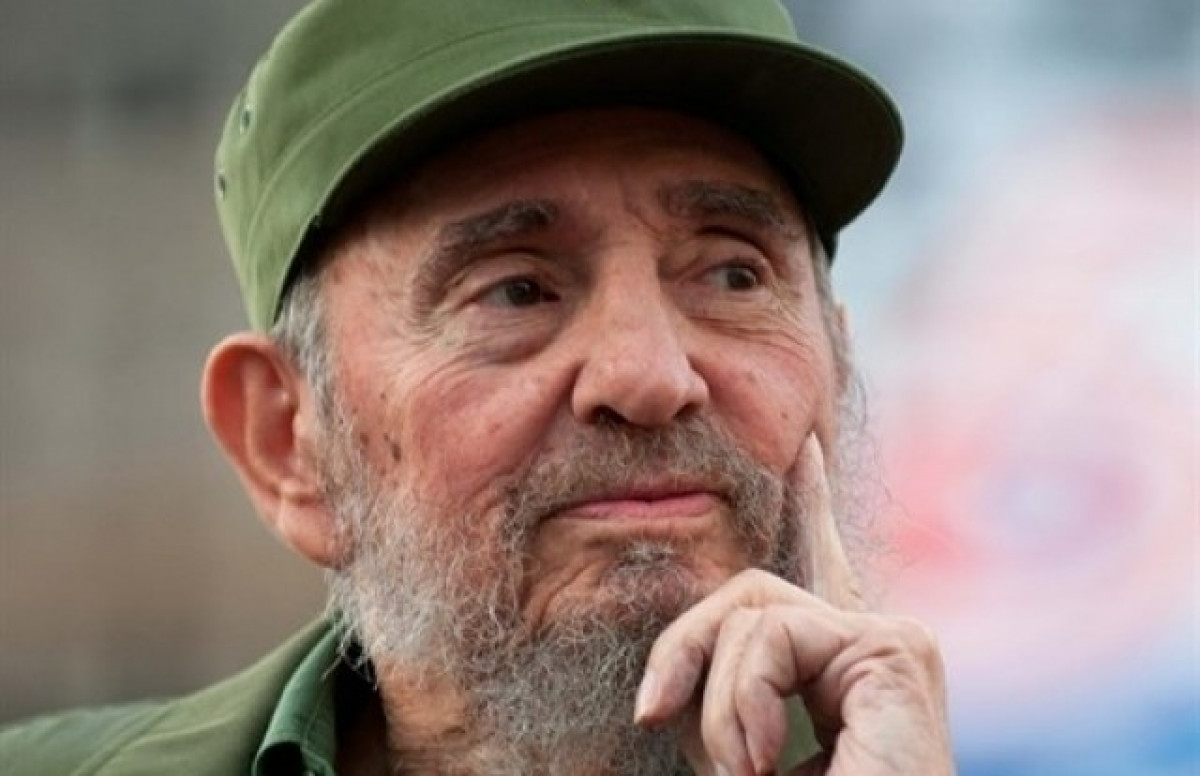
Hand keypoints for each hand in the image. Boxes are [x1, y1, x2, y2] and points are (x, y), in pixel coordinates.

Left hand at [633, 435, 953, 774]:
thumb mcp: (738, 754)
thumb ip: (726, 704)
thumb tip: (658, 696)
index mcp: (839, 675)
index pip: (815, 574)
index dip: (812, 508)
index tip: (805, 450)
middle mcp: (873, 648)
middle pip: (748, 592)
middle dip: (685, 646)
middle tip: (652, 715)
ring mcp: (890, 645)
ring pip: (751, 608)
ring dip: (718, 705)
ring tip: (746, 772)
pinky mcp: (896, 649)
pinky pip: (771, 634)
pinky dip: (743, 704)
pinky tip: (768, 763)